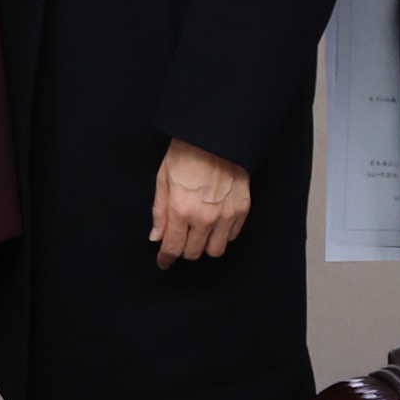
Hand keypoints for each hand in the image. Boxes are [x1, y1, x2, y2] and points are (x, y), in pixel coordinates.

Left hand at [149, 138, 249, 267]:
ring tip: (198, 234)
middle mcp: (205, 218)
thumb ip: (160, 212)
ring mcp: (226, 216)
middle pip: (194, 253)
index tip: (163, 262)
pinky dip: (222, 235)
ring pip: (216, 250)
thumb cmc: (186, 153)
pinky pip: (232, 236)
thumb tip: (157, 237)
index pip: (173, 247)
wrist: (216, 137)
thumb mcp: (163, 179)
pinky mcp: (242, 210)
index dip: (166, 259)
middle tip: (179, 240)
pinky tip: (214, 224)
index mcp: (181, 210)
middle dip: (183, 250)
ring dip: (204, 246)